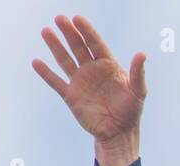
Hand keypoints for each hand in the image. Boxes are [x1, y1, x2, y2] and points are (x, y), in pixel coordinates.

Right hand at [32, 15, 146, 165]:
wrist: (119, 134)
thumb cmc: (131, 112)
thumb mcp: (138, 92)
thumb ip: (138, 73)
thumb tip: (142, 54)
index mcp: (108, 66)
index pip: (96, 44)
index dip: (87, 31)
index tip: (78, 19)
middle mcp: (92, 70)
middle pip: (78, 47)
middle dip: (69, 33)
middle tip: (60, 18)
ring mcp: (80, 81)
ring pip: (65, 60)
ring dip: (55, 46)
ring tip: (46, 31)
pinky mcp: (71, 95)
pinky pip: (56, 82)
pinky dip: (46, 73)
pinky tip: (37, 62)